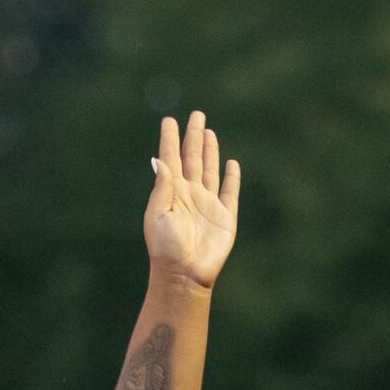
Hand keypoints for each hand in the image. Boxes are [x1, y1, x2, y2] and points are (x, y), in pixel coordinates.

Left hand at [142, 111, 242, 289]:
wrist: (184, 275)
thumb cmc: (166, 248)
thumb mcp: (158, 215)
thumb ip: (162, 187)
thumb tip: (160, 159)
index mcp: (171, 193)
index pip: (171, 159)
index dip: (170, 140)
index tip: (169, 120)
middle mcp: (189, 194)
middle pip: (192, 158)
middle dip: (193, 136)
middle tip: (196, 115)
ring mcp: (207, 204)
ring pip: (209, 169)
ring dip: (209, 150)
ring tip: (208, 131)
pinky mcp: (225, 216)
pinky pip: (230, 191)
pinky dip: (231, 177)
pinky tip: (232, 163)